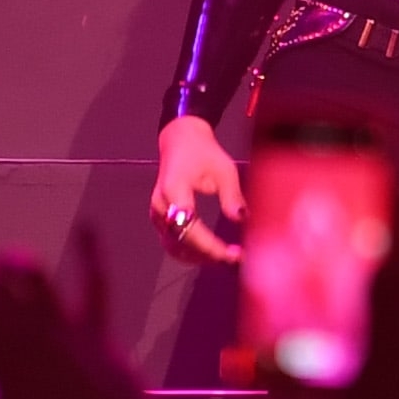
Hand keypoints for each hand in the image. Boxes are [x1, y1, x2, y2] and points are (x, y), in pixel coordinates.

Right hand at [152, 115, 244, 262]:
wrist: (181, 140)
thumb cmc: (204, 153)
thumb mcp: (224, 170)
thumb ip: (232, 196)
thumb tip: (241, 220)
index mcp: (174, 190)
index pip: (190, 228)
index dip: (211, 246)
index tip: (234, 254)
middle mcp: (161, 205)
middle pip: (181, 241)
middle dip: (208, 254)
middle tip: (236, 258)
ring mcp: (157, 213)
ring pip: (174, 246)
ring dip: (199, 257)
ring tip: (226, 258)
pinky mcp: (159, 217)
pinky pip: (172, 242)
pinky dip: (190, 251)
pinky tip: (210, 254)